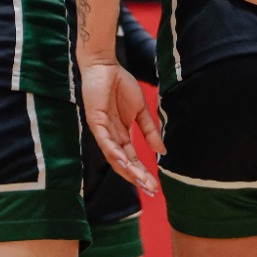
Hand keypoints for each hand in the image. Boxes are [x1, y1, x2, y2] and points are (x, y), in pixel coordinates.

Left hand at [81, 60, 161, 194]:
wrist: (105, 65)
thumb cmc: (120, 85)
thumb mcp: (140, 111)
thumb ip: (149, 131)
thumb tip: (162, 152)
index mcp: (121, 135)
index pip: (132, 160)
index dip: (143, 173)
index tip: (155, 187)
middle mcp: (111, 137)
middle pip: (123, 163)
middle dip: (137, 178)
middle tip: (151, 190)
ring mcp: (102, 130)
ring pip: (114, 156)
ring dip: (127, 169)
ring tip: (140, 180)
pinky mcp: (95, 120)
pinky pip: (104, 140)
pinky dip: (113, 152)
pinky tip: (124, 161)